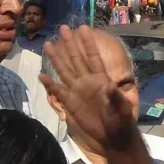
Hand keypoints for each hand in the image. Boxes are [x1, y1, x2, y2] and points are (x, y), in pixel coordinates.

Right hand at [40, 26, 135, 150]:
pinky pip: (58, 91)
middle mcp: (87, 81)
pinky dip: (49, 84)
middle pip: (76, 59)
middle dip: (69, 44)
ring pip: (64, 70)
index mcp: (101, 79)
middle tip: (63, 28)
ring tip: (48, 44)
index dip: (88, 43)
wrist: (113, 136)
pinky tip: (41, 76)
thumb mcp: (123, 109)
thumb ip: (116, 97)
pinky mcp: (70, 103)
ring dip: (56, 58)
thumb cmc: (121, 120)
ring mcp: (77, 91)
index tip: (84, 28)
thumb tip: (110, 85)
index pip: (93, 57)